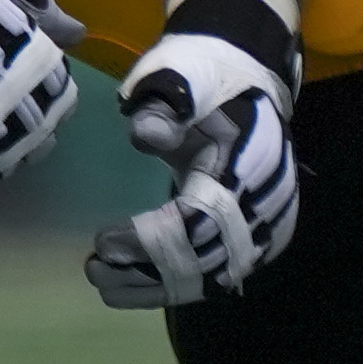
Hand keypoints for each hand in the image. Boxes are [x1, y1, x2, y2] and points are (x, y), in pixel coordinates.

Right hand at [0, 0, 75, 187]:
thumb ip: (32, 1)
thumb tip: (77, 34)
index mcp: (15, 44)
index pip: (56, 86)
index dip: (52, 95)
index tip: (40, 96)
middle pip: (35, 126)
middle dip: (35, 133)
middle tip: (21, 131)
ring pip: (2, 153)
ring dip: (7, 158)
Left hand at [89, 19, 304, 310]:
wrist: (246, 77)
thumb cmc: (205, 76)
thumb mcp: (183, 75)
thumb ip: (166, 103)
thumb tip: (145, 133)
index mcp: (251, 164)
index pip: (201, 218)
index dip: (153, 239)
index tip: (103, 242)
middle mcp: (268, 202)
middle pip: (210, 256)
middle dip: (150, 270)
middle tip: (94, 269)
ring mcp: (268, 223)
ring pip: (215, 272)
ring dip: (159, 285)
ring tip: (104, 284)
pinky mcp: (258, 235)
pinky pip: (220, 270)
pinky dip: (178, 283)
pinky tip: (135, 288)